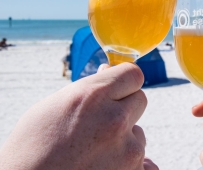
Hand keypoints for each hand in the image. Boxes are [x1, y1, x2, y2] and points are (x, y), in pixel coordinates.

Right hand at [0, 63, 157, 169]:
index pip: (133, 74)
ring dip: (124, 139)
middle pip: (140, 100)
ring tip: (93, 153)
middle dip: (125, 107)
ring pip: (139, 134)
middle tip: (102, 123)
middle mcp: (115, 120)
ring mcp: (127, 151)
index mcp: (93, 96)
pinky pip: (143, 163)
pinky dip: (129, 165)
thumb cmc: (30, 149)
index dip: (125, 81)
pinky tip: (106, 167)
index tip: (118, 88)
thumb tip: (108, 70)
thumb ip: (88, 88)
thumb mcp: (53, 107)